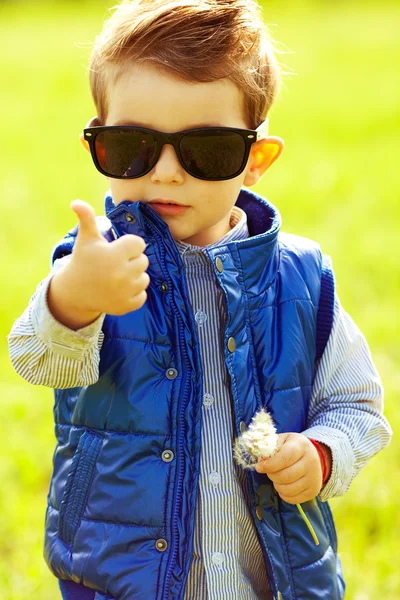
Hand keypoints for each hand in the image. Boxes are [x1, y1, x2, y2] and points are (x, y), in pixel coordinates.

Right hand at [48, 200, 149, 328]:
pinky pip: (143, 295)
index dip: (129, 245)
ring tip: (118, 277)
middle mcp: (122, 273)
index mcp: (114, 254)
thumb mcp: (86, 239)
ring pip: (145, 278)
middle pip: (144, 261)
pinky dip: (134, 293)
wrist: (75, 292)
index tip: (117, 250)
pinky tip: (120, 290)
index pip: (139, 244)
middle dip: (132, 261)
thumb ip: (86, 218)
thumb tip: (76, 202)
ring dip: (135, 277)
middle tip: (116, 264)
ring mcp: (125, 291)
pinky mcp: (127, 306)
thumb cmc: (83, 260)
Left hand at [255, 433, 328, 503]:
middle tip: (269, 471)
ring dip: (277, 485)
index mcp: (302, 446)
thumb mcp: (282, 440)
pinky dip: (283, 494)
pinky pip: (293, 499)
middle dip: (272, 475)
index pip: (284, 459)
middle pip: (285, 476)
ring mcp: (313, 478)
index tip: (259, 467)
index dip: (269, 465)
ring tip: (277, 477)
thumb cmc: (293, 447)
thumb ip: (270, 448)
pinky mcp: (313, 491)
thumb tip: (262, 461)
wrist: (313, 455)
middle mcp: (311, 462)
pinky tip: (284, 485)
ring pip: (288, 490)